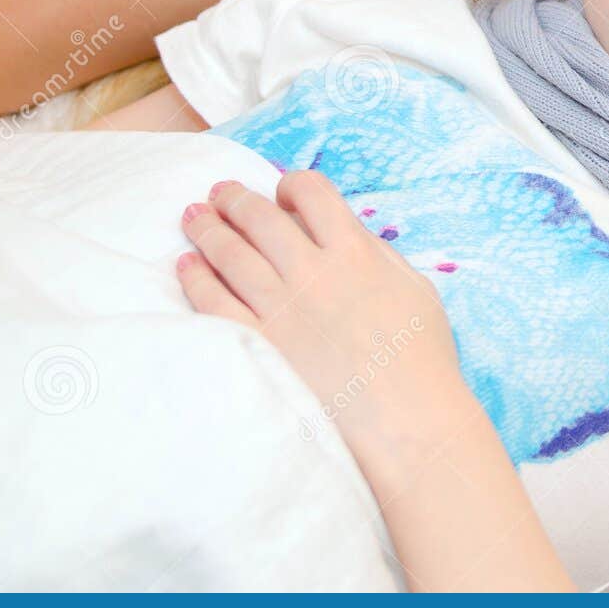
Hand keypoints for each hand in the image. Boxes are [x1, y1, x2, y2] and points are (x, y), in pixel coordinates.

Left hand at [177, 172, 466, 445]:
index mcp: (354, 251)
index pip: (312, 194)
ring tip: (193, 216)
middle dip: (236, 199)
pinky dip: (196, 278)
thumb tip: (347, 231)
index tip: (281, 193)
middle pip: (261, 218)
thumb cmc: (422, 359)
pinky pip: (215, 302)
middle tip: (219, 192)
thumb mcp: (414, 287)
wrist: (407, 422)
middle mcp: (312, 272)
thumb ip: (378, 252)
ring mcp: (281, 309)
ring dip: (208, 229)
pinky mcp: (259, 345)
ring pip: (231, 253)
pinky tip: (186, 264)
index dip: (292, 185)